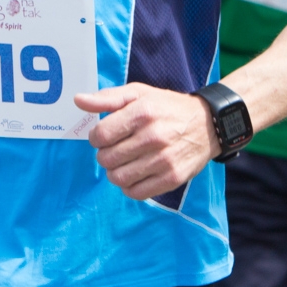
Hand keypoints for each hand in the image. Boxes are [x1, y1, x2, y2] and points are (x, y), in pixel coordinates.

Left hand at [75, 84, 215, 200]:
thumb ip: (107, 98)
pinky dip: (130, 186)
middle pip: (107, 159)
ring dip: (115, 172)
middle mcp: (153, 136)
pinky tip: (136, 173)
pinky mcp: (172, 178)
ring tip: (124, 162)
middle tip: (116, 148)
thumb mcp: (139, 93)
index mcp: (142, 112)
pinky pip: (136, 193)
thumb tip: (78, 100)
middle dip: (105, 155)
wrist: (208, 124)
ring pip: (118, 178)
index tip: (104, 136)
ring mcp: (164, 160)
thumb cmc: (167, 107)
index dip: (96, 137)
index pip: (100, 136)